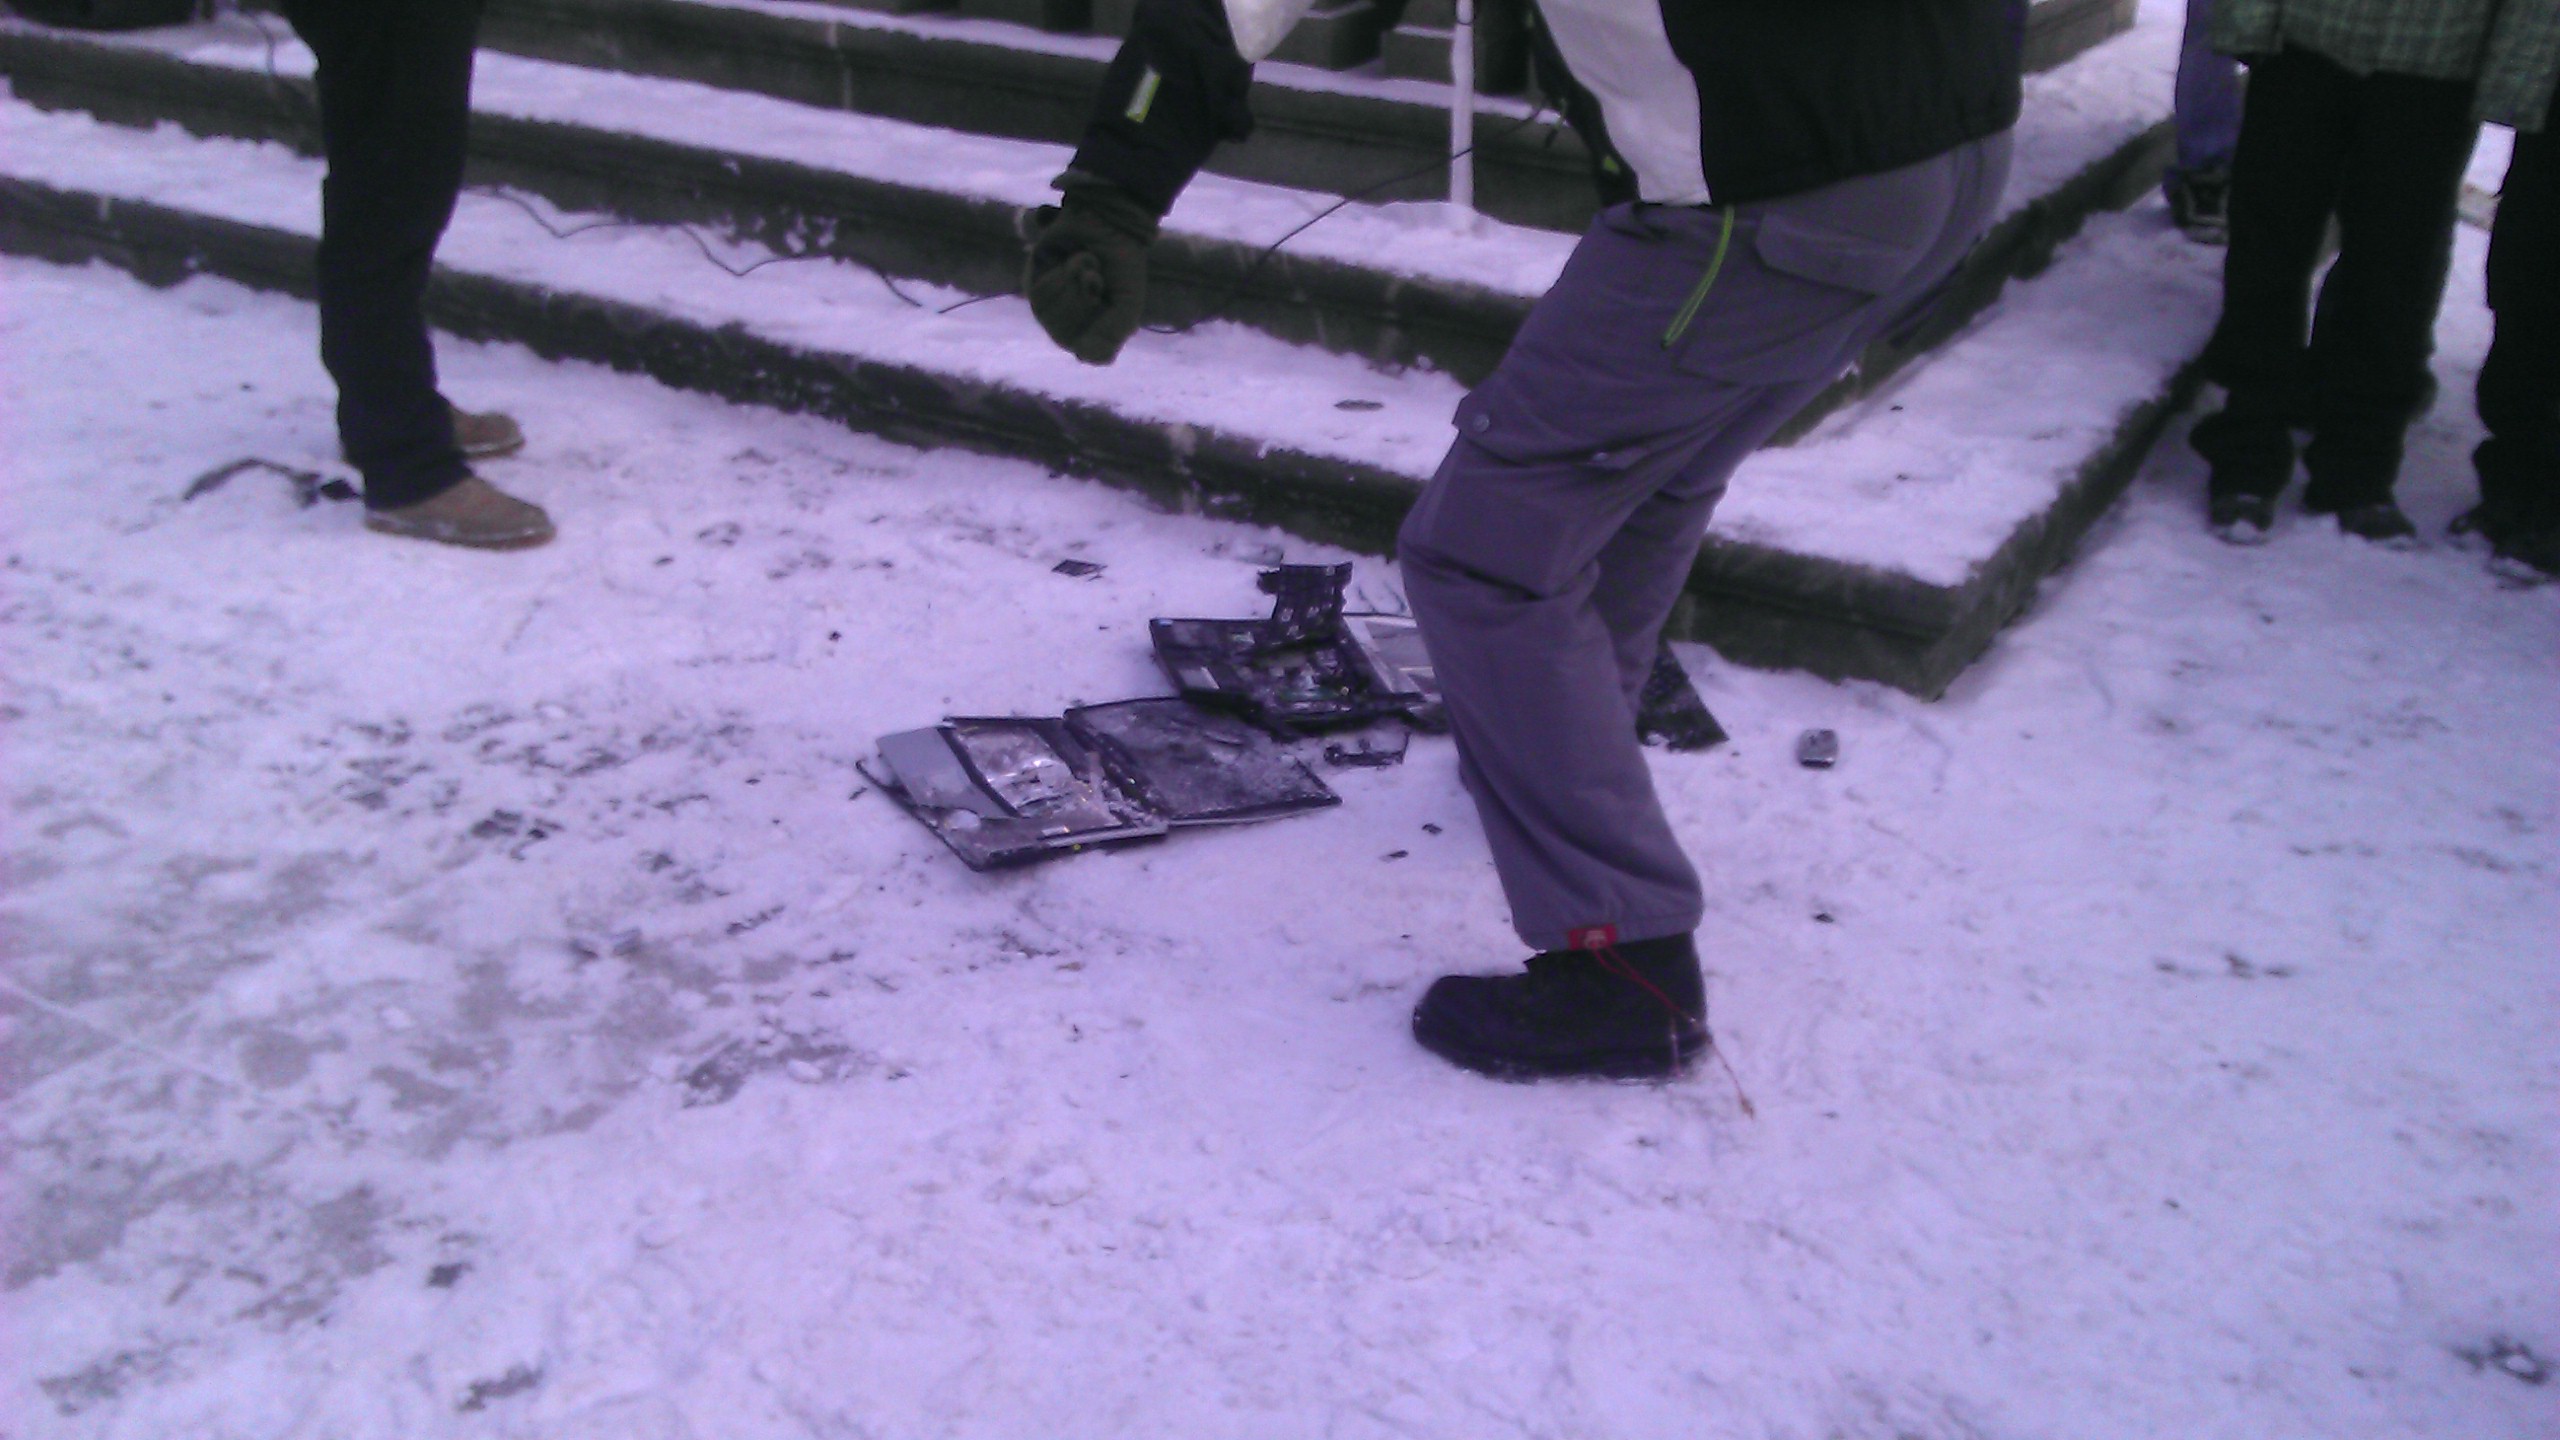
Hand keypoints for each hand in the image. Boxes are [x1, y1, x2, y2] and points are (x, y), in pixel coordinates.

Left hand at [1025, 177, 1158, 364]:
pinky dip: (1060, 274)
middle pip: (1065, 335)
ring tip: (1085, 264)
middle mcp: (1070, 324)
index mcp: (1094, 332)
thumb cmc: (1121, 264)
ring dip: (1072, 283)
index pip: (1088, 352)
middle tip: (1095, 276)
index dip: (1098, 324)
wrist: (1107, 223)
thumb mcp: (1128, 303)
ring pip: (1050, 316)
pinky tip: (1071, 261)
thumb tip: (1082, 356)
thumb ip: (1113, 333)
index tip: (1107, 297)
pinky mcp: (1033, 284)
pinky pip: (1039, 294)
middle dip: (1083, 300)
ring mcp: (1049, 306)